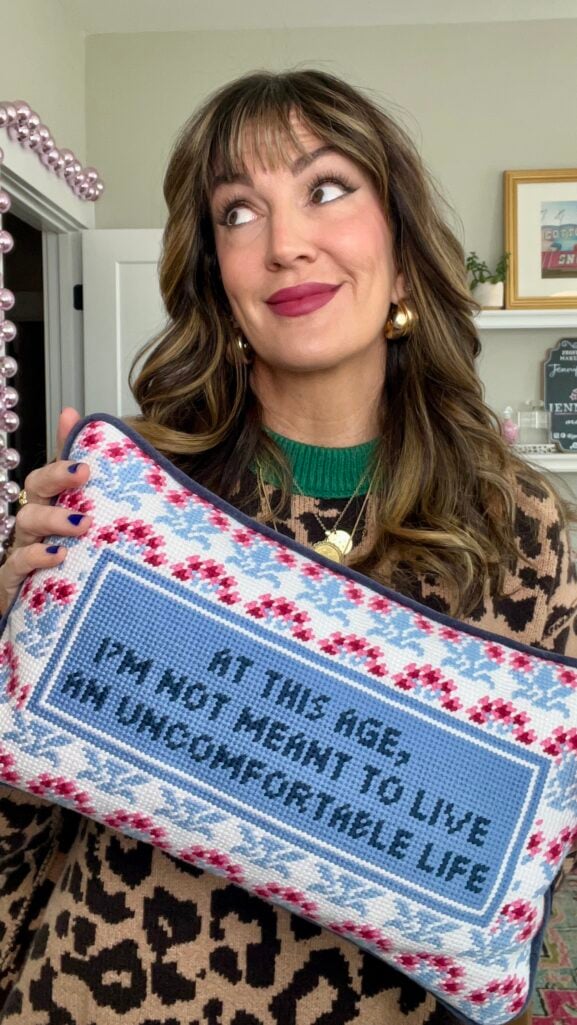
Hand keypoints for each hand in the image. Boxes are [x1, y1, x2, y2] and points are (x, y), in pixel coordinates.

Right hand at [0, 408, 90, 615]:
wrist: (53, 619)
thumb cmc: (68, 567)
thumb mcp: (87, 525)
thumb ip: (85, 481)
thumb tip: (75, 417)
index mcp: (52, 507)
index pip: (51, 474)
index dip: (63, 463)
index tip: (87, 463)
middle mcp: (34, 525)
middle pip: (35, 489)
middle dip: (56, 478)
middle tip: (84, 475)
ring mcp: (21, 550)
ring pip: (27, 522)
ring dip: (54, 518)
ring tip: (83, 525)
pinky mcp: (13, 582)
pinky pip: (17, 563)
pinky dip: (36, 556)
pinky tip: (58, 555)